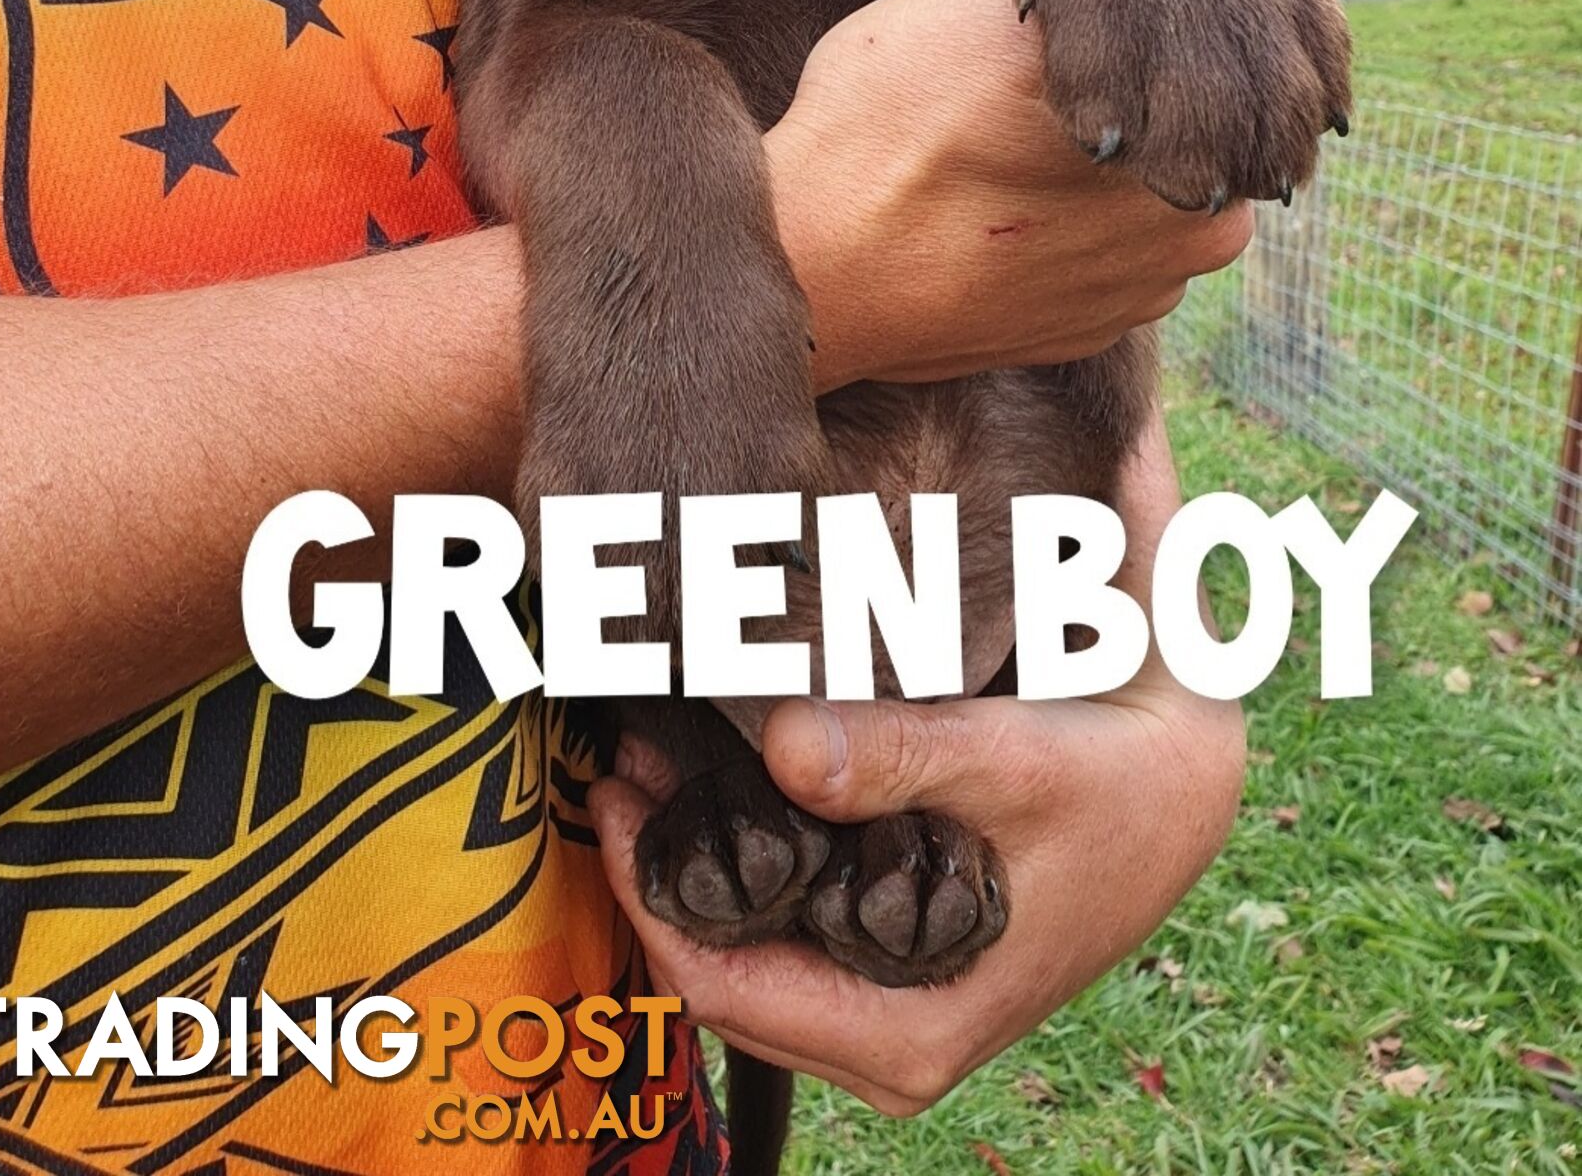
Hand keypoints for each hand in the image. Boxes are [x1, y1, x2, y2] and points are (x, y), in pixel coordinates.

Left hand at [589, 409, 1244, 1113]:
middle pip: (722, 976)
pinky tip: (722, 778)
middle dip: (663, 871)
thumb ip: (900, 760)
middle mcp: (890, 1047)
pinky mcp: (895, 963)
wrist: (1184, 784)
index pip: (721, 989)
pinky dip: (745, 862)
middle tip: (626, 751)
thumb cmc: (1109, 781)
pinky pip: (786, 933)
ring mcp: (889, 1010)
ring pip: (749, 956)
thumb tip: (784, 752)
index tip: (615, 786)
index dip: (649, 892)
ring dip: (698, 864)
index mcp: (910, 1035)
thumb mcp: (1014, 762)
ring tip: (658, 755)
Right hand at [767, 0, 1349, 389]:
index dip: (1172, 22)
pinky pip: (1104, 258)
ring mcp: (1142, 297)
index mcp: (1203, 146)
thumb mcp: (1015, 6)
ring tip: (998, 137)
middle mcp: (1197, 230)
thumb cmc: (895, 119)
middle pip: (1195, 131)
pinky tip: (995, 198)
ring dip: (1101, 166)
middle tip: (1025, 75)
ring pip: (1149, 196)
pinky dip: (1064, 226)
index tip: (1103, 11)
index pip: (1232, 65)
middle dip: (1144, 97)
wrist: (815, 266)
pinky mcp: (1086, 338)